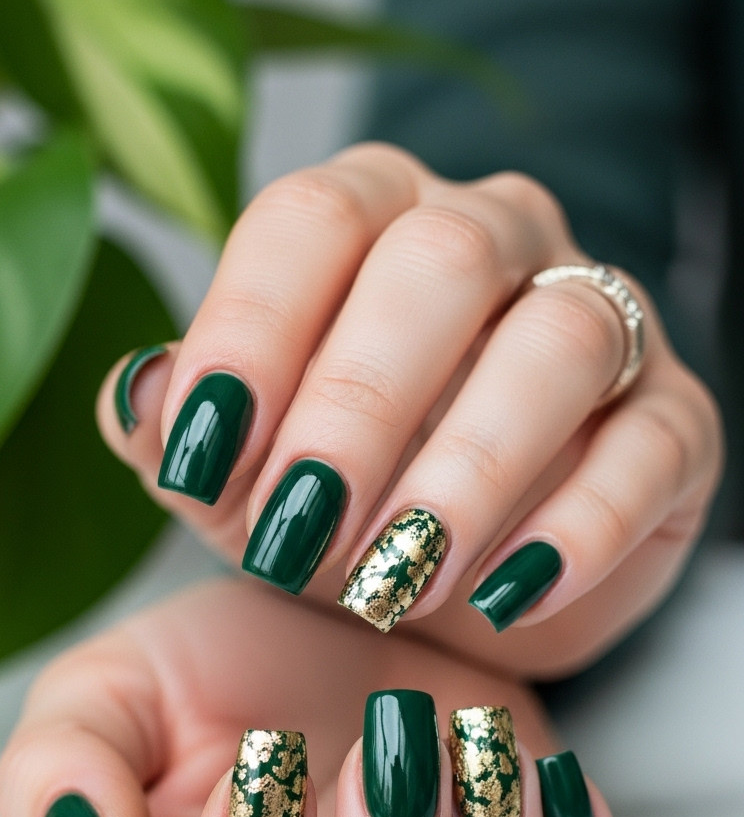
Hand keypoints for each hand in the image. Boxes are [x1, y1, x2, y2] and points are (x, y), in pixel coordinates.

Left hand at [97, 144, 721, 677]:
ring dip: (467, 473)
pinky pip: (650, 446)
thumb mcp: (238, 479)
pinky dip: (578, 531)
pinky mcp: (673, 419)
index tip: (203, 458)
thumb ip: (181, 433)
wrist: (458, 590)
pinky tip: (506, 597)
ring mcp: (600, 319)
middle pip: (441, 260)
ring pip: (559, 344)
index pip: (311, 219)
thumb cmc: (338, 507)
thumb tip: (144, 397)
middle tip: (298, 535)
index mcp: (373, 220)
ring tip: (396, 583)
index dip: (250, 331)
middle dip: (359, 406)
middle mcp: (494, 239)